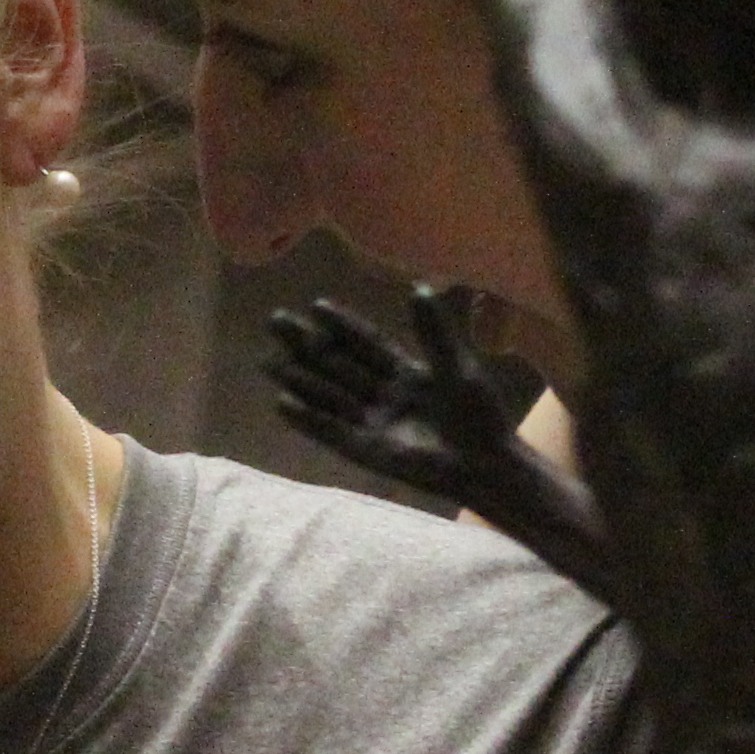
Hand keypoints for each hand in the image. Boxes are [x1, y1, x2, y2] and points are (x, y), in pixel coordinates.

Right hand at [267, 288, 620, 598]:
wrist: (487, 465)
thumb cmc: (480, 416)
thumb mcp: (458, 367)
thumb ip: (434, 333)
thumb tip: (418, 288)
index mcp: (406, 373)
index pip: (367, 344)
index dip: (343, 326)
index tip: (316, 305)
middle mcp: (383, 395)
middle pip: (338, 365)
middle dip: (307, 345)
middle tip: (275, 322)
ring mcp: (373, 423)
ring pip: (329, 396)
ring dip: (299, 379)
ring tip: (267, 361)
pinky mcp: (367, 451)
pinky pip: (331, 432)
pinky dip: (308, 420)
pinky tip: (282, 403)